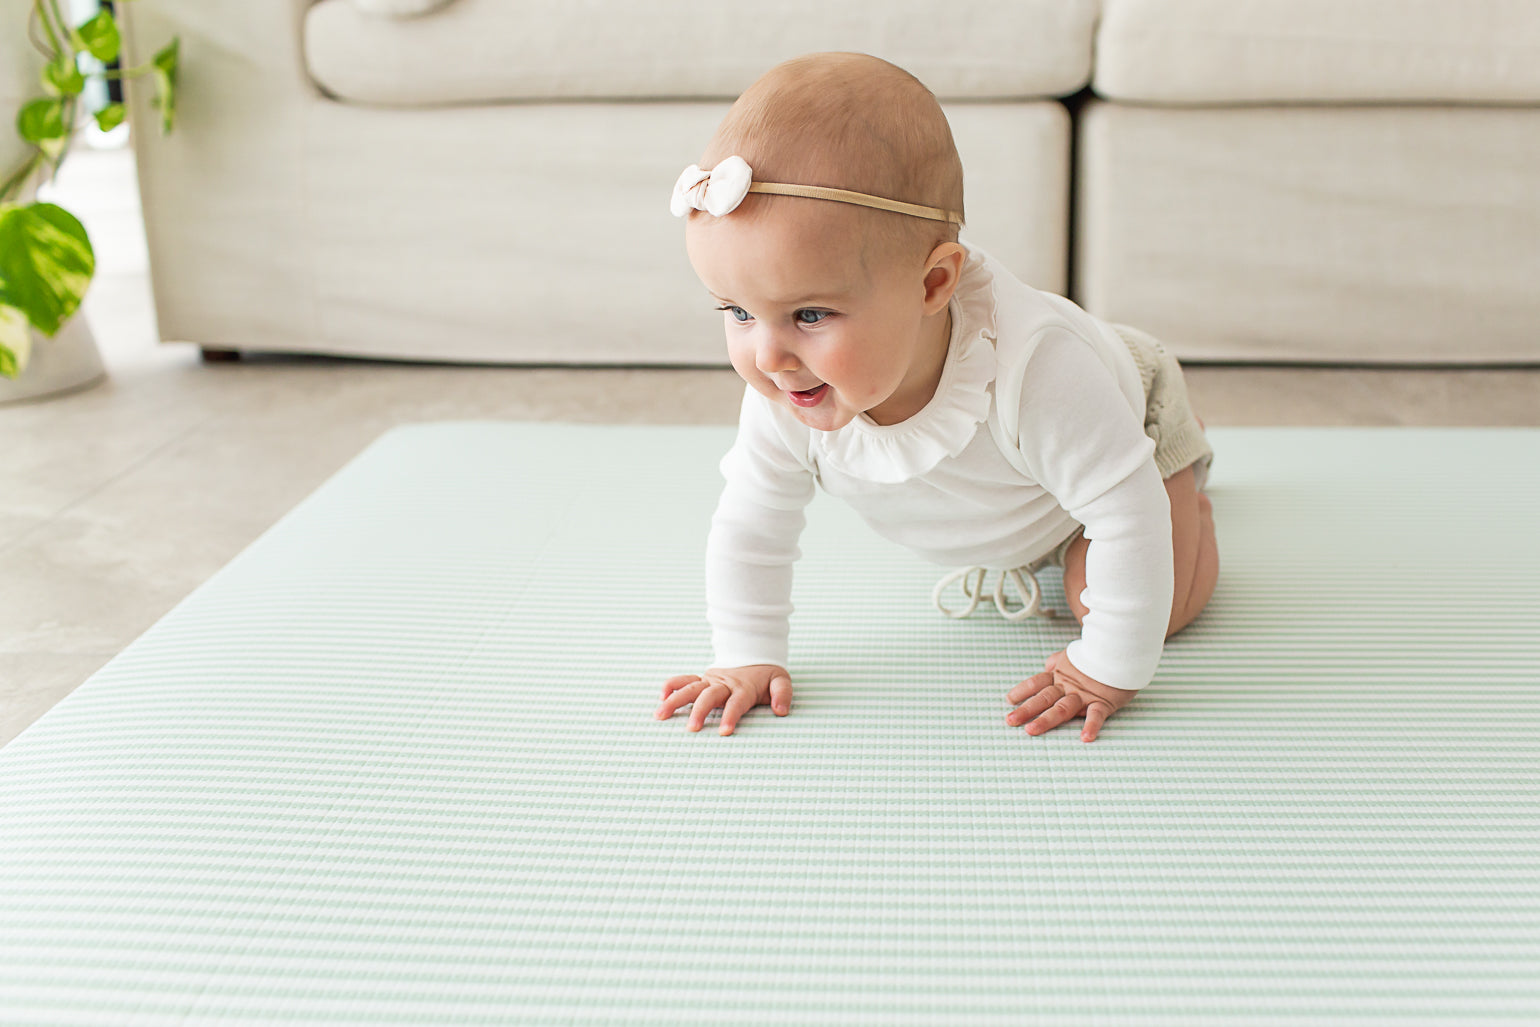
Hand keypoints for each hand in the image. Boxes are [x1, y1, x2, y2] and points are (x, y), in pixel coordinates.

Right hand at [656, 664, 791, 735]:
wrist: (753, 654)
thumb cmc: (767, 675)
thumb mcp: (781, 680)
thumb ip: (782, 694)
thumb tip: (781, 710)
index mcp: (743, 687)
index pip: (736, 703)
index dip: (730, 716)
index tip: (724, 732)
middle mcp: (723, 684)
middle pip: (709, 696)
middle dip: (699, 711)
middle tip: (691, 729)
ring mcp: (710, 681)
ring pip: (690, 688)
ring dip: (675, 700)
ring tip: (660, 715)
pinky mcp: (702, 680)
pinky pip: (684, 680)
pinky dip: (671, 685)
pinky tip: (661, 697)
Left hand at [1005, 649, 1137, 742]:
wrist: (1122, 647)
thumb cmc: (1098, 653)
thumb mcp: (1073, 654)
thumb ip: (1058, 661)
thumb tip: (1047, 665)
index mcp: (1060, 675)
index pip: (1036, 683)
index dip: (1022, 690)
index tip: (1009, 700)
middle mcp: (1068, 686)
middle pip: (1043, 698)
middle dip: (1026, 710)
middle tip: (1010, 721)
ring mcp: (1084, 694)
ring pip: (1062, 708)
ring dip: (1046, 720)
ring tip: (1031, 731)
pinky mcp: (1103, 701)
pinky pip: (1096, 715)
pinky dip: (1091, 725)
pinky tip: (1085, 737)